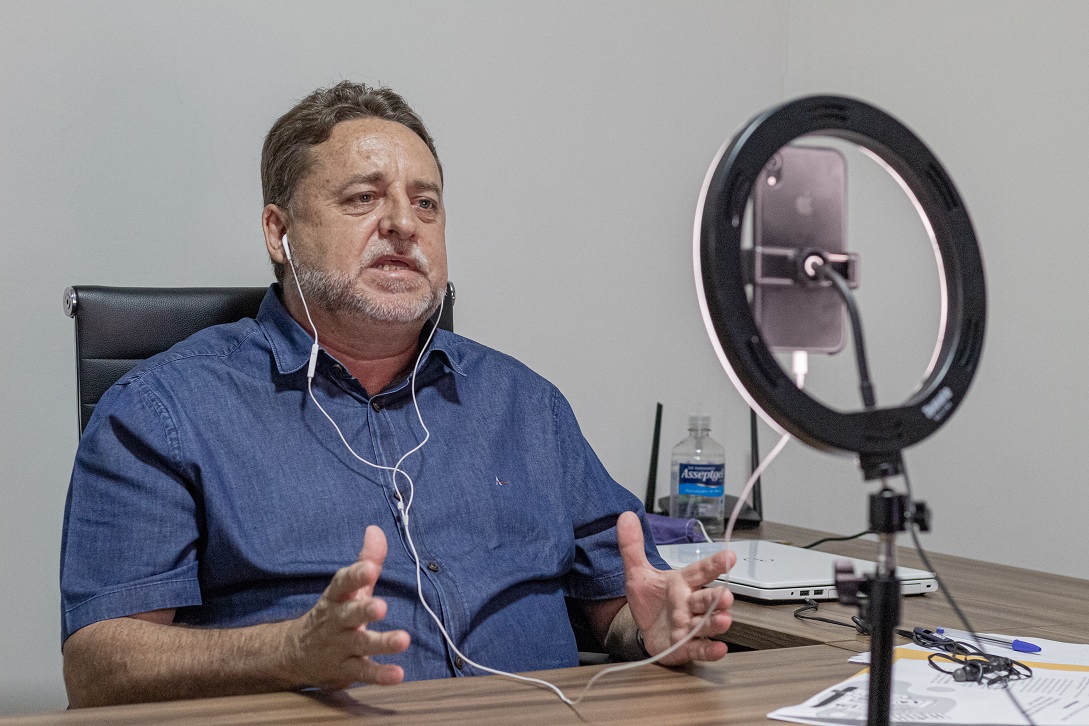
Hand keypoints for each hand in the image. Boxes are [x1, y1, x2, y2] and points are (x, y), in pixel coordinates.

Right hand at [280, 525, 409, 688]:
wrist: (295, 654)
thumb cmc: (333, 613)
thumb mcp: (347, 588)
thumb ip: (366, 560)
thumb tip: (376, 529)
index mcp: (336, 597)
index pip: (342, 583)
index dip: (355, 575)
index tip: (370, 568)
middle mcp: (336, 621)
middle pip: (349, 614)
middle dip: (364, 610)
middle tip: (381, 606)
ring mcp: (339, 647)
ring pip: (360, 644)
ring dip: (381, 643)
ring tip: (403, 640)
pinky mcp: (345, 669)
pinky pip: (363, 672)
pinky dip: (380, 675)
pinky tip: (398, 675)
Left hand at [617, 511, 734, 664]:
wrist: (642, 629)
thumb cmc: (650, 601)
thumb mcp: (637, 572)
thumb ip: (632, 546)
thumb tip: (625, 516)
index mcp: (682, 583)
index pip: (700, 571)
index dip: (715, 564)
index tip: (729, 556)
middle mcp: (689, 604)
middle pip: (707, 600)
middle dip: (718, 598)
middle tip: (726, 596)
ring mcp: (689, 626)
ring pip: (706, 623)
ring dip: (716, 622)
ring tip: (724, 619)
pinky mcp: (685, 646)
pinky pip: (699, 649)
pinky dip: (709, 650)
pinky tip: (719, 648)